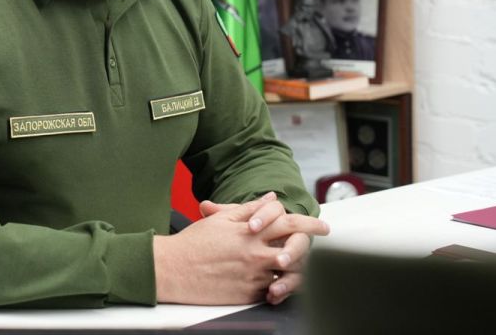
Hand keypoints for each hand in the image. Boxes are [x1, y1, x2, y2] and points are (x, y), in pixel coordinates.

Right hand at [153, 193, 328, 304]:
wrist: (173, 269)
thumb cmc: (194, 243)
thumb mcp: (222, 219)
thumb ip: (250, 208)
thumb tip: (270, 198)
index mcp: (251, 233)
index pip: (290, 224)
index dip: (311, 224)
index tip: (322, 226)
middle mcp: (255, 255)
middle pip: (297, 250)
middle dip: (312, 248)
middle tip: (321, 247)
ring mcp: (253, 277)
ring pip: (289, 274)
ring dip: (298, 270)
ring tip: (301, 266)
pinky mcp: (247, 296)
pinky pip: (273, 291)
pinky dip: (279, 286)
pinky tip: (279, 283)